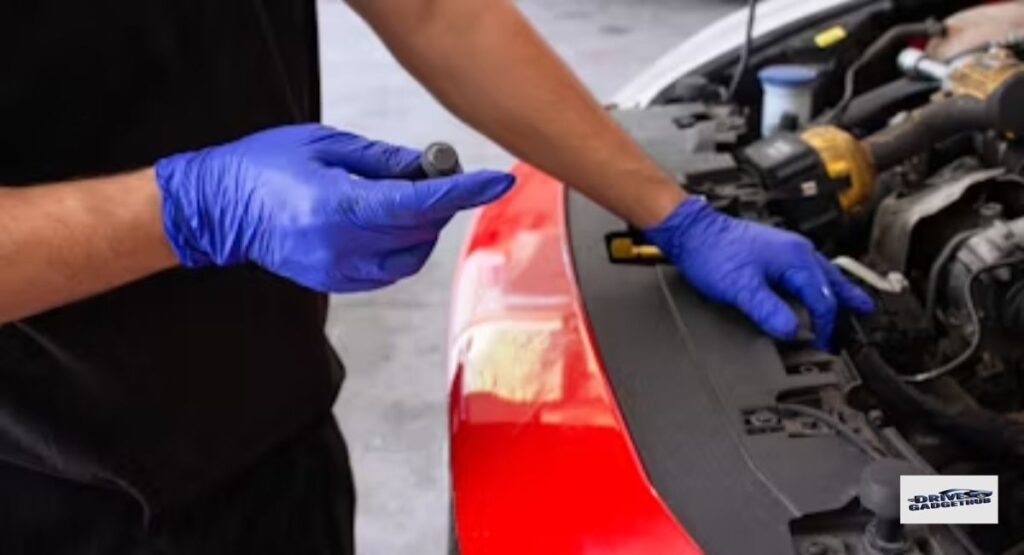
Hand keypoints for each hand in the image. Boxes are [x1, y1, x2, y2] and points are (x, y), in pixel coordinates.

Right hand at [155, 124, 513, 291]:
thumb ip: (382, 161)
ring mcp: (337, 270)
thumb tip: (428, 170)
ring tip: (401, 198)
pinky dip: (402, 247)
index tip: (496, 180)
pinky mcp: (335, 282)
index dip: (463, 192)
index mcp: (338, 206)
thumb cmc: (265, 166)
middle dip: (439, 202)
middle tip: (431, 174)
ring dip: (423, 227)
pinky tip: (385, 223)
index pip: (418, 204)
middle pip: (421, 230)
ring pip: (412, 255)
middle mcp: (341, 246)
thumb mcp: (326, 144)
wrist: (218, 209)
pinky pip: (390, 270)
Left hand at [644, 197, 872, 347]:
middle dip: (846, 302)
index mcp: (796, 259)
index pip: (823, 300)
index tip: (822, 343)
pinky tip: (812, 288)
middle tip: (863, 315)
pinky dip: (818, 283)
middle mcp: (797, 251)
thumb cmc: (713, 252)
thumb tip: (791, 331)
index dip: (825, 325)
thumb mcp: (741, 288)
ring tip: (853, 301)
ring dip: (837, 290)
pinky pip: (807, 270)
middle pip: (831, 282)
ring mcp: (786, 249)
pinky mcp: (774, 251)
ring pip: (822, 274)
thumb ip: (768, 311)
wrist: (693, 231)